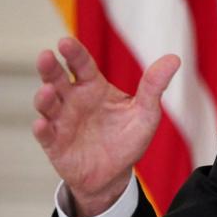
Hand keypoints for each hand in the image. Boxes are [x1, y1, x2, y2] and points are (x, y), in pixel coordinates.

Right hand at [32, 37, 179, 216]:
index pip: (82, 65)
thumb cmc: (128, 138)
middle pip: (56, 79)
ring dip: (44, 97)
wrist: (116, 174)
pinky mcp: (55, 145)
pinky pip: (46, 135)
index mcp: (93, 87)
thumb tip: (174, 59)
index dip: (74, 53)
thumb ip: (154, 86)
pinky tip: (42, 123)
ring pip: (47, 105)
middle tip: (46, 56)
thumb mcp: (146, 112)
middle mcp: (73, 100)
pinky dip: (42, 129)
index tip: (65, 42)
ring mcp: (61, 122)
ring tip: (47, 91)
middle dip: (49, 68)